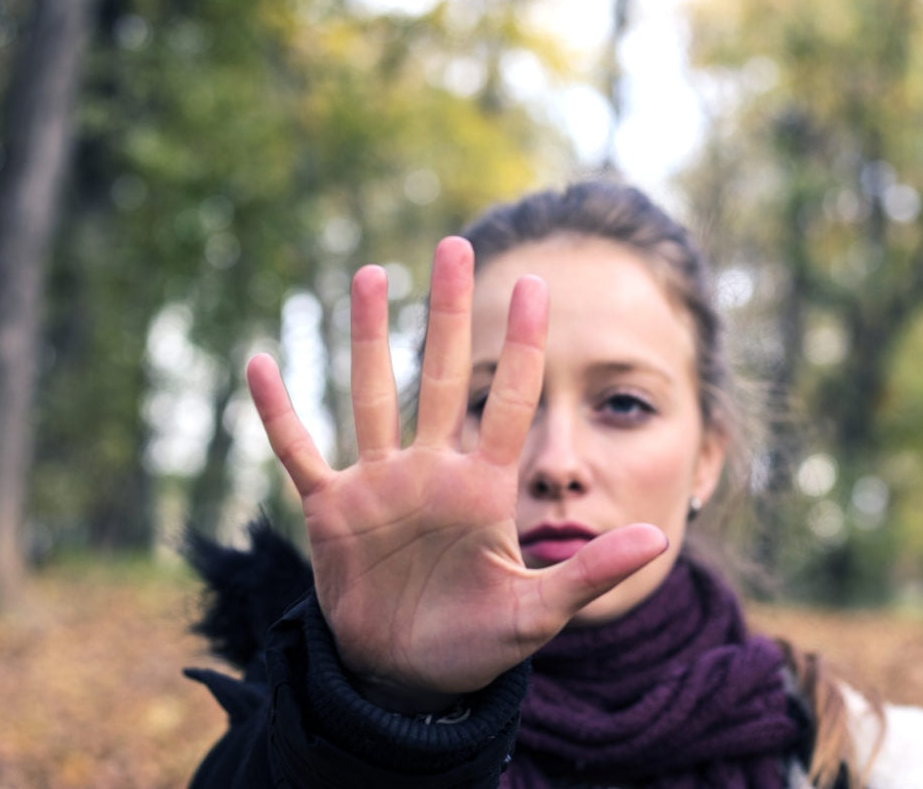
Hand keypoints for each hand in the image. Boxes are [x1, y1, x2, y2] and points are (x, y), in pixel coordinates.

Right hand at [247, 236, 667, 710]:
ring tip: (369, 273)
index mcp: (484, 488)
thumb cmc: (477, 644)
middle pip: (441, 378)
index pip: (509, 403)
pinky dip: (279, 413)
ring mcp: (380, 486)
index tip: (537, 285)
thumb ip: (591, 573)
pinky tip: (261, 362)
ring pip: (371, 396)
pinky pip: (300, 451)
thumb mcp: (537, 612)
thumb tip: (660, 539)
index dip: (522, 347)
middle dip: (447, 314)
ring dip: (368, 338)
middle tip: (455, 246)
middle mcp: (432, 472)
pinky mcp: (332, 510)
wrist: (408, 675)